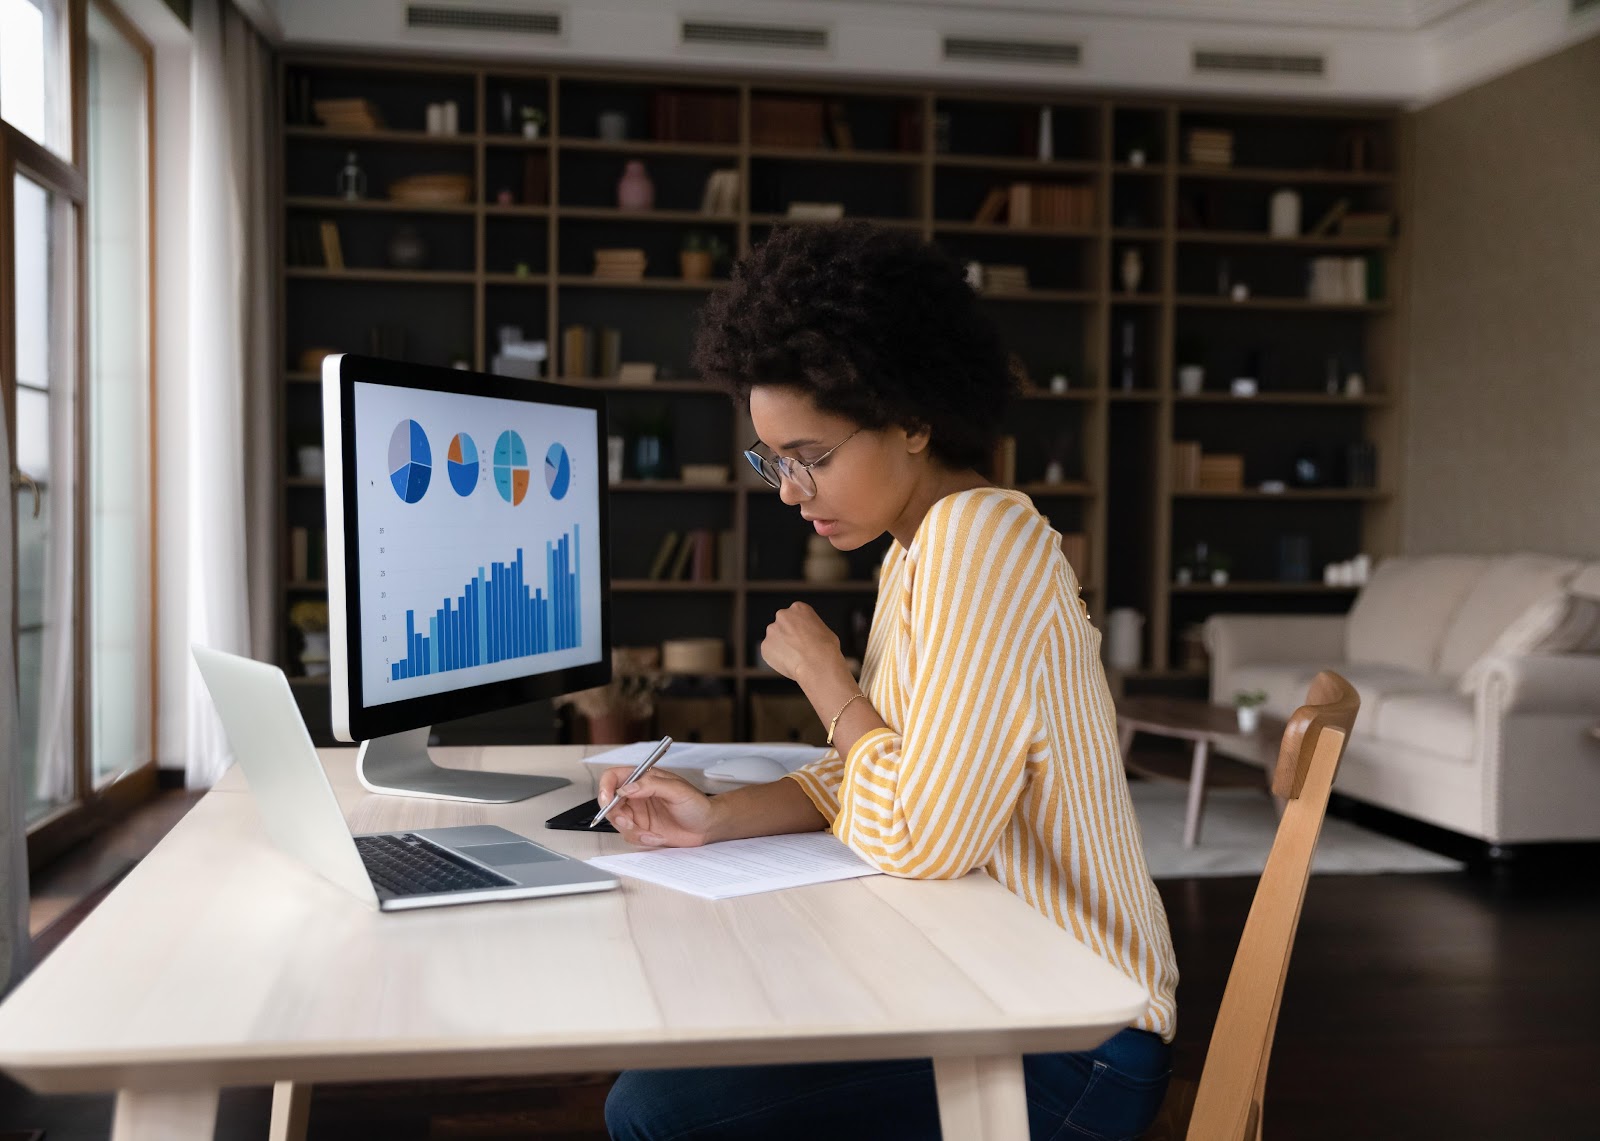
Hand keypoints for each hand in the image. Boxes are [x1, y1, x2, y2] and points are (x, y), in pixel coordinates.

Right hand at [596, 766, 718, 847]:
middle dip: (616, 815)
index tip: (607, 799)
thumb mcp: (677, 790)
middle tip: (629, 822)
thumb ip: (651, 785)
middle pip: (610, 802)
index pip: (614, 777)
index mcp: (643, 779)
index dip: (605, 787)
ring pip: (618, 822)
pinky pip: (630, 836)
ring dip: (632, 830)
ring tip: (650, 833)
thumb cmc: (697, 804)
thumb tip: (627, 788)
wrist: (707, 826)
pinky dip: (642, 839)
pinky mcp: (642, 829)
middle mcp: (637, 795)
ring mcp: (638, 813)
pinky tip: (658, 837)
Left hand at [760, 601, 845, 684]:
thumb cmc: (826, 648)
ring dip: (781, 646)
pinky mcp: (765, 646)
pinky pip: (769, 652)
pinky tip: (788, 663)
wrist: (817, 663)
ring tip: (795, 658)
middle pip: (782, 625)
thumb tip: (808, 637)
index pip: (795, 615)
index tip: (803, 637)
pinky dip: (776, 658)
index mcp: (798, 608)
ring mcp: (772, 630)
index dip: (799, 628)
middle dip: (787, 635)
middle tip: (797, 648)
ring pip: (775, 639)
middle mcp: (782, 615)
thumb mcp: (824, 630)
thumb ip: (811, 630)